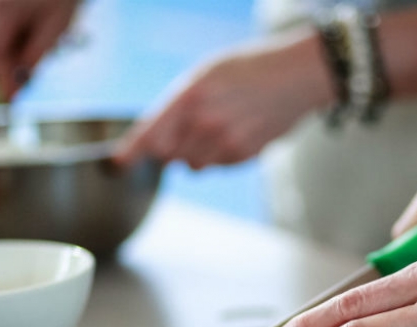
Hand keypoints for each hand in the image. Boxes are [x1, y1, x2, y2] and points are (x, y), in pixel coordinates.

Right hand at [0, 0, 80, 100]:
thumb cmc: (57, 0)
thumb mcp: (56, 28)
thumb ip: (35, 56)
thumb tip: (19, 85)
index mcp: (2, 11)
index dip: (1, 81)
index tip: (12, 100)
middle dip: (1, 78)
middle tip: (27, 80)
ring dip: (0, 67)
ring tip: (27, 51)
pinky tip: (16, 45)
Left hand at [114, 31, 331, 169]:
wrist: (298, 77)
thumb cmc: (251, 69)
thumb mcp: (208, 73)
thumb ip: (180, 104)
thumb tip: (157, 137)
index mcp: (190, 94)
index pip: (151, 132)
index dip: (131, 151)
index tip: (118, 163)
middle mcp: (204, 121)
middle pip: (168, 155)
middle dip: (171, 148)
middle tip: (191, 129)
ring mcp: (225, 141)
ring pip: (193, 165)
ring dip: (197, 154)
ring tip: (218, 129)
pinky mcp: (243, 155)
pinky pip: (218, 166)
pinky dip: (221, 156)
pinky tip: (238, 132)